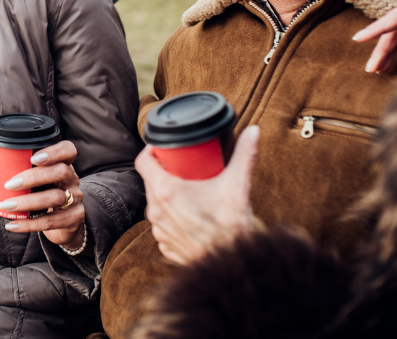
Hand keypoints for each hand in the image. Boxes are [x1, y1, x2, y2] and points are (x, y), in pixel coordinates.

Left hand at [0, 140, 86, 249]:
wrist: (64, 223)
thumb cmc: (44, 193)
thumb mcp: (37, 177)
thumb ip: (16, 161)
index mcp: (64, 164)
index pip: (68, 150)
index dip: (54, 152)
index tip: (33, 158)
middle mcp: (72, 179)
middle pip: (61, 171)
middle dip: (33, 177)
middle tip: (9, 184)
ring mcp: (75, 199)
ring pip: (55, 197)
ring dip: (27, 202)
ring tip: (7, 205)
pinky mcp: (73, 219)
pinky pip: (51, 221)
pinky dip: (29, 224)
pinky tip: (13, 224)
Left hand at [136, 126, 259, 264]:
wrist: (232, 266)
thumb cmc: (231, 228)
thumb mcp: (237, 185)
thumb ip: (245, 155)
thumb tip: (253, 132)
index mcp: (166, 192)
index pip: (143, 162)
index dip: (151, 151)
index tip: (164, 148)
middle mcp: (157, 211)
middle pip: (151, 181)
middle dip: (164, 171)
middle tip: (183, 165)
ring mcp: (160, 230)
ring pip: (156, 204)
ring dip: (167, 195)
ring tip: (187, 189)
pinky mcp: (166, 245)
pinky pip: (163, 225)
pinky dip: (172, 217)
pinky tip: (188, 214)